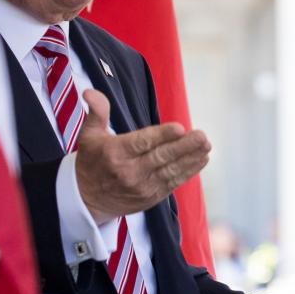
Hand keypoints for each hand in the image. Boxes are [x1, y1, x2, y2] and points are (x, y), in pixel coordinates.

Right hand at [75, 89, 210, 222]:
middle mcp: (129, 172)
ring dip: (191, 158)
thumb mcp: (89, 135)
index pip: (142, 143)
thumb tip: (90, 92)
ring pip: (171, 171)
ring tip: (206, 146)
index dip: (162, 136)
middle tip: (202, 136)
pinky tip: (201, 159)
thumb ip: (97, 112)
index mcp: (115, 153)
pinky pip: (173, 183)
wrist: (87, 201)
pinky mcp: (152, 198)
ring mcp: (142, 187)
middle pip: (161, 157)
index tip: (180, 128)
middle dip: (184, 146)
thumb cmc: (92, 162)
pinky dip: (189, 172)